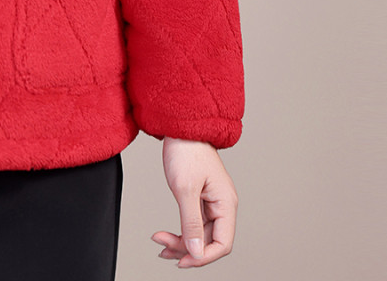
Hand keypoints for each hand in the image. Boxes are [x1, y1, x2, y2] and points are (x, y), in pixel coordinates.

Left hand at [152, 137, 236, 267]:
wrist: (180, 126)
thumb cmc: (186, 150)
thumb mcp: (185, 189)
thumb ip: (191, 222)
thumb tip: (196, 252)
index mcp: (226, 203)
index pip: (222, 243)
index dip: (203, 257)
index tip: (183, 261)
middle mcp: (222, 205)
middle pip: (209, 240)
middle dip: (186, 248)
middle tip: (163, 249)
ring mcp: (212, 202)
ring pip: (200, 233)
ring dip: (181, 242)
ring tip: (160, 244)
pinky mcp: (200, 197)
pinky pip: (194, 222)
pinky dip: (180, 231)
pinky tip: (166, 236)